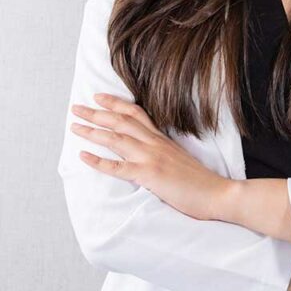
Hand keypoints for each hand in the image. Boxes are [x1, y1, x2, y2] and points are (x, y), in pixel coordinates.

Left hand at [70, 93, 232, 221]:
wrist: (216, 193)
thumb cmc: (199, 182)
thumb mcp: (179, 159)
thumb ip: (163, 152)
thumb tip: (148, 152)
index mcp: (162, 139)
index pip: (136, 113)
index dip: (116, 103)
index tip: (99, 97)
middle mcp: (155, 143)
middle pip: (121, 121)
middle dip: (96, 112)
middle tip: (75, 107)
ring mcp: (151, 158)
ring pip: (116, 139)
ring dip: (92, 131)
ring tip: (74, 126)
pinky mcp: (149, 175)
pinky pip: (117, 167)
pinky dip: (98, 161)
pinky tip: (82, 156)